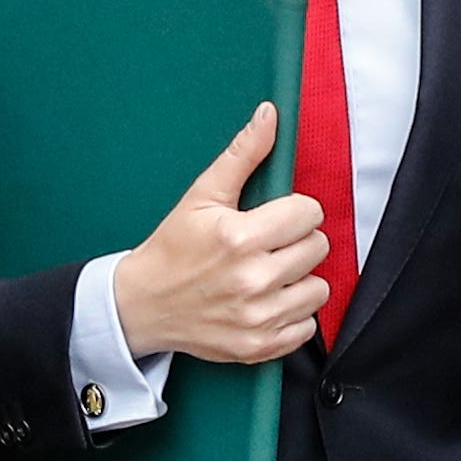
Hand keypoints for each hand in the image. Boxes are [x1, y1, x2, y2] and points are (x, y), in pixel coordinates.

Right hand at [113, 104, 329, 363]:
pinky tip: (268, 301)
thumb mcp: (202, 196)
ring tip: (270, 273)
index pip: (309, 213)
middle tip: (269, 244)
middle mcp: (252, 280)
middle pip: (318, 248)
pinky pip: (307, 327)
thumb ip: (242, 154)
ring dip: (300, 279)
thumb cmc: (172, 248)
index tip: (275, 217)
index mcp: (240, 237)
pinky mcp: (259, 346)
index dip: (295, 210)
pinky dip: (293, 314)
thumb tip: (269, 114)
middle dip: (297, 241)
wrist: (142, 305)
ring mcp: (257, 317)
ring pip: (319, 288)